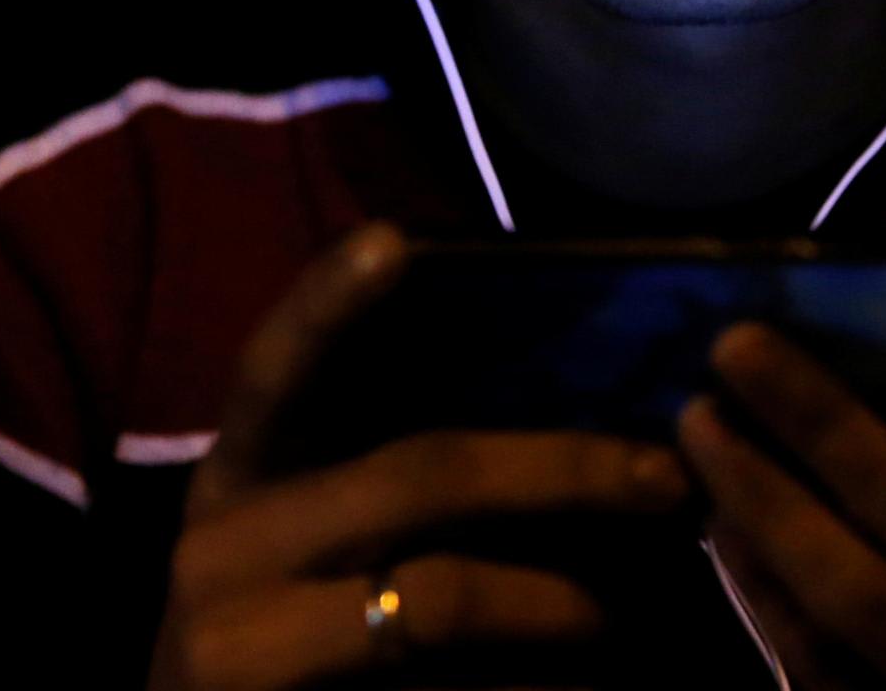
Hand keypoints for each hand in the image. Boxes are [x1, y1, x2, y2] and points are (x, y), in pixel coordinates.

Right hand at [147, 222, 693, 689]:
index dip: (328, 302)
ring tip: (623, 611)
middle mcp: (221, 546)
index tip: (394, 240)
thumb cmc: (285, 625)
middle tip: (663, 478)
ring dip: (558, 600)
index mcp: (240, 471)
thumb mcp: (306, 532)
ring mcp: (232, 649)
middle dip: (562, 468)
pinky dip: (524, 690)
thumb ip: (389, 469)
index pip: (276, 367)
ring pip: (439, 599)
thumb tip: (558, 399)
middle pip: (420, 475)